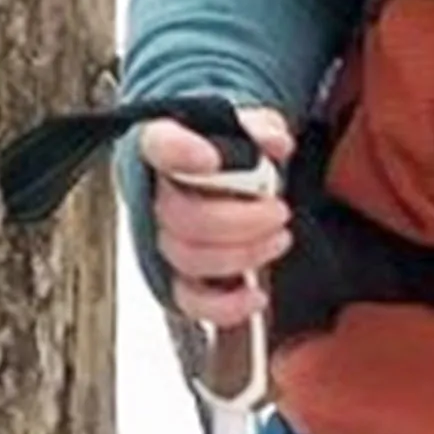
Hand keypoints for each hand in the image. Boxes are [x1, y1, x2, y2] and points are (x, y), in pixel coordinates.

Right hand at [136, 108, 296, 328]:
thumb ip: (261, 128)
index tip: (212, 159)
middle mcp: (155, 195)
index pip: (157, 144)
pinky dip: (224, 306)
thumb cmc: (226, 152)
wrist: (218, 179)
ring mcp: (163, 240)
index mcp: (164, 148)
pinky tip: (255, 295)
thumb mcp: (248, 127)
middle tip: (278, 212)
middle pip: (182, 216)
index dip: (179, 153)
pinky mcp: (176, 278)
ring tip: (278, 239)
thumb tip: (275, 142)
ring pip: (188, 258)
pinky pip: (189, 301)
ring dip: (242, 254)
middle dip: (239, 220)